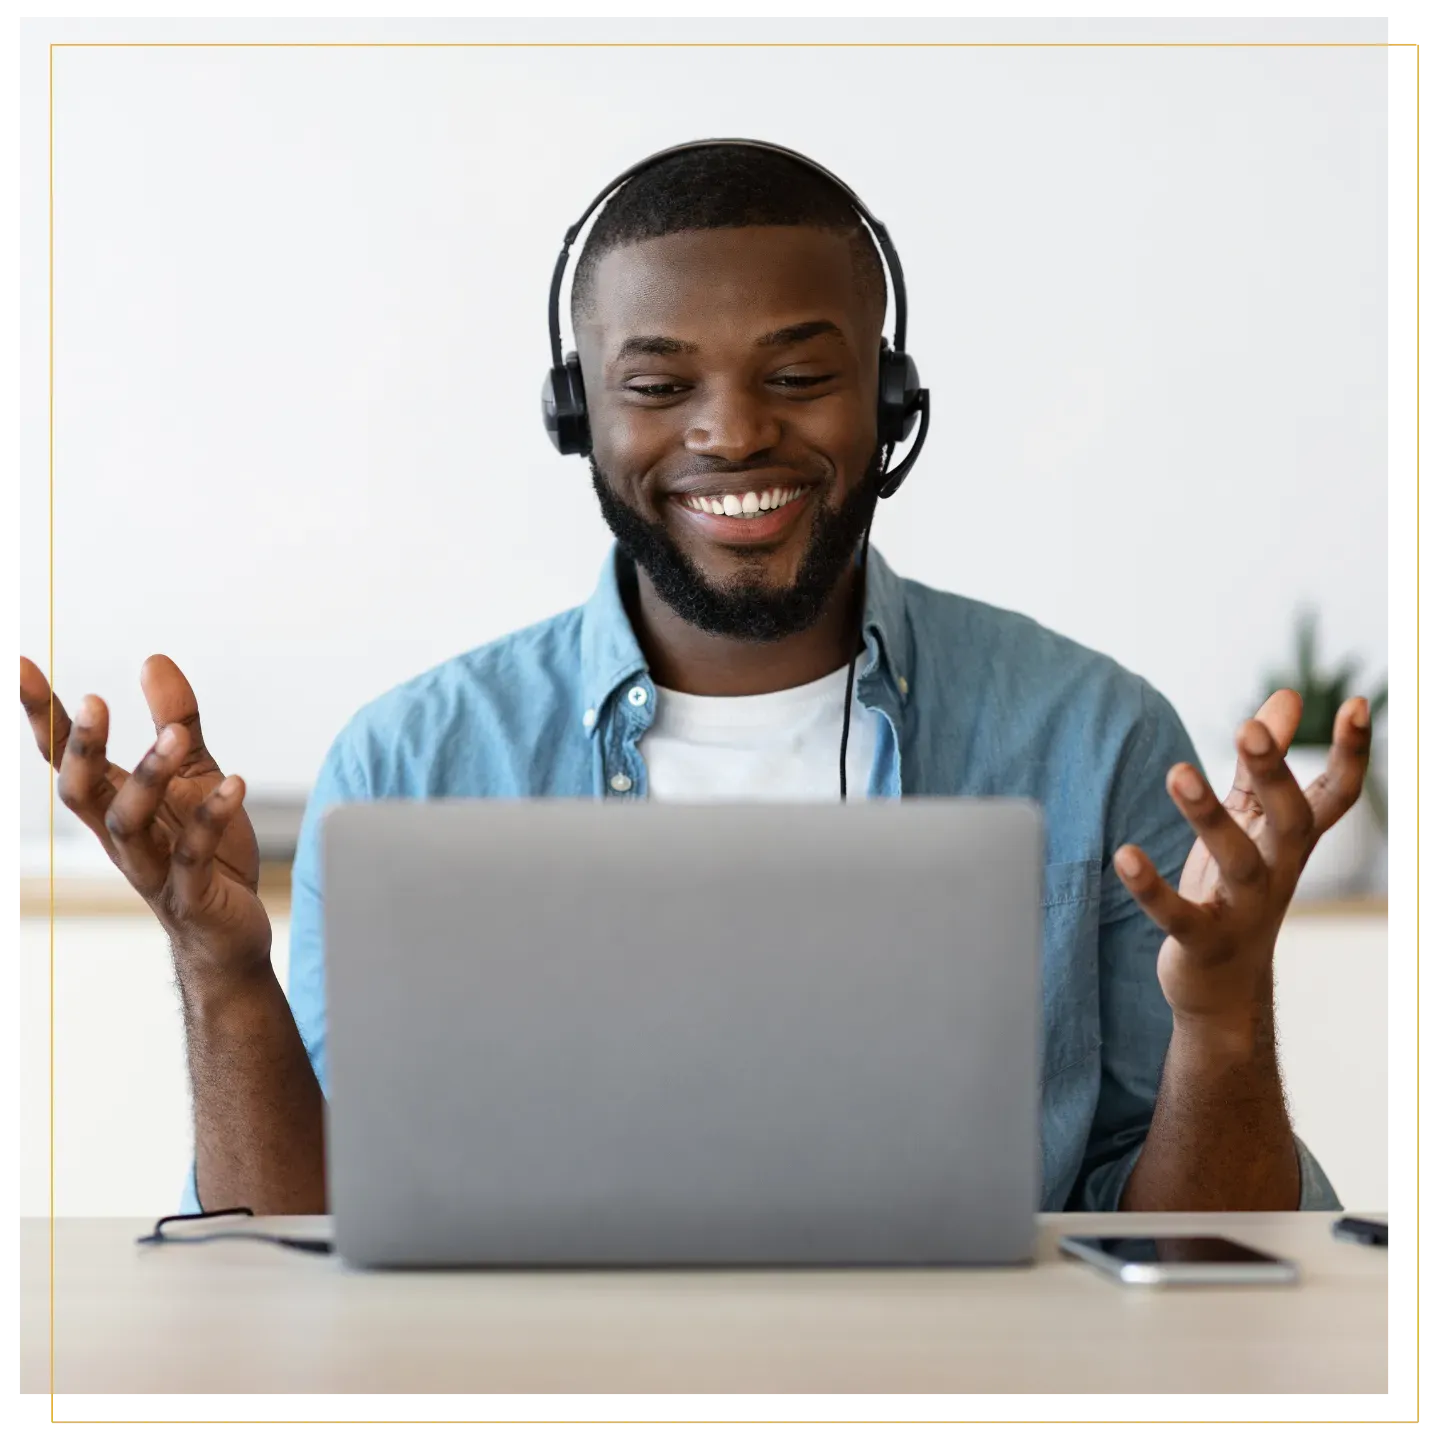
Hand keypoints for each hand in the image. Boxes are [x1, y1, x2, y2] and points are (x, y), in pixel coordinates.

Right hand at [17, 654, 270, 980]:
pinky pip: (190, 857)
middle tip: (94, 701)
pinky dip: (209, 819)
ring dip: (148, 778)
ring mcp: (152, 868)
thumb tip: (151, 659)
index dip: (41, 714)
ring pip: (128, 825)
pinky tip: (235, 784)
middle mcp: (123, 838)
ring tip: (175, 737)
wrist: (228, 935)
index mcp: (115, 805)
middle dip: (82, 748)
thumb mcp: (195, 776)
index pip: (66, 757)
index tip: (19, 663)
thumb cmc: (205, 853)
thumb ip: (176, 722)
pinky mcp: (191, 896)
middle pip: (81, 792)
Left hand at [1114, 689, 1371, 1036]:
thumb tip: (1283, 697)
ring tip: (1178, 772)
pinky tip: (1125, 855)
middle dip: (1273, 774)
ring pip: (1238, 862)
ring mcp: (1243, 910)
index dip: (1350, 754)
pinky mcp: (1202, 941)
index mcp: (1291, 843)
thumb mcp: (1252, 825)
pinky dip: (1152, 887)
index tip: (1355, 703)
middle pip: (1290, 821)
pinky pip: (1178, 914)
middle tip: (1248, 728)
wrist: (1223, 990)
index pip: (1333, 795)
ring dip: (1209, 817)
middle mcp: (1278, 874)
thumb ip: (1259, 764)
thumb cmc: (1236, 892)